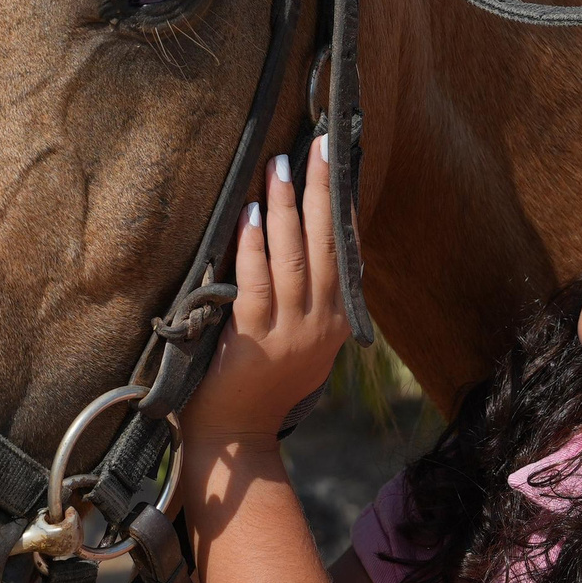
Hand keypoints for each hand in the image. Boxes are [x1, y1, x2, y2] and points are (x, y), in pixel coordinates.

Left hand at [182, 135, 350, 441]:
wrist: (235, 441)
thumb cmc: (257, 384)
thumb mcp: (295, 340)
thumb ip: (301, 298)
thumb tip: (295, 234)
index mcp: (336, 321)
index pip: (347, 250)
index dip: (342, 203)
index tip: (339, 159)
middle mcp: (322, 325)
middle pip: (327, 244)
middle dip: (323, 189)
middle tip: (319, 141)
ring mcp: (292, 334)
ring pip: (295, 258)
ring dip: (286, 207)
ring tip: (280, 165)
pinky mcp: (255, 342)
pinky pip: (256, 284)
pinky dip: (253, 247)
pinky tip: (249, 215)